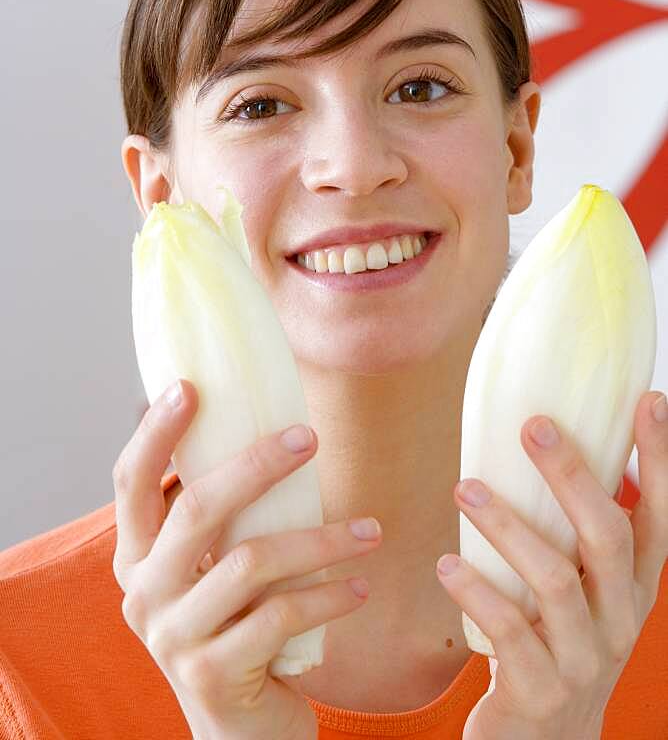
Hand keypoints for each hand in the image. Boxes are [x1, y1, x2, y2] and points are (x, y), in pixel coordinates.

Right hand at [112, 379, 382, 739]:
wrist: (239, 730)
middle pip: (196, 508)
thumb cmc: (236, 627)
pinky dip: (328, 596)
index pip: (130, 482)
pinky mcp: (213, 674)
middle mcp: (143, 593)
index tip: (191, 386)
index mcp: (137, 556)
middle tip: (309, 438)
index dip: (155, 432)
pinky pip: (280, 618)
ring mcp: (173, 637)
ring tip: (370, 531)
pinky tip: (360, 586)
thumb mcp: (216, 571)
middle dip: (257, 465)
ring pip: (250, 562)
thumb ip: (226, 520)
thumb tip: (276, 431)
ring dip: (320, 539)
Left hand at [436, 390, 666, 739]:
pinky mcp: (540, 691)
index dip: (659, 460)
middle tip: (532, 426)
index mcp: (634, 588)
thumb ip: (575, 538)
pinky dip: (480, 593)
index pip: (660, 517)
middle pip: (607, 536)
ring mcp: (584, 659)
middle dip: (572, 475)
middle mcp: (621, 619)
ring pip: (556, 581)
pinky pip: (512, 633)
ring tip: (464, 489)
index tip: (649, 400)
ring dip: (507, 527)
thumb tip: (550, 446)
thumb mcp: (583, 594)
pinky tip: (450, 566)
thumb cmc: (557, 643)